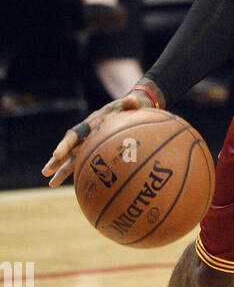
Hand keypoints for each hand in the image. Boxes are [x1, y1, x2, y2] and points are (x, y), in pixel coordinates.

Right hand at [41, 86, 161, 187]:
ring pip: (74, 158)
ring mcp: (92, 142)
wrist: (136, 108)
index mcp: (93, 122)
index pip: (76, 134)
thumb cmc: (134, 107)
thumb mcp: (133, 104)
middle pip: (70, 149)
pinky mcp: (98, 149)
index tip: (57, 154)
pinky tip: (77, 186)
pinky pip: (87, 162)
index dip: (66, 144)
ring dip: (63, 170)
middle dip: (57, 161)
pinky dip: (80, 172)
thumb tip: (132, 101)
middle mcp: (88, 133)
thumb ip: (130, 104)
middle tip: (45, 172)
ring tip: (52, 183)